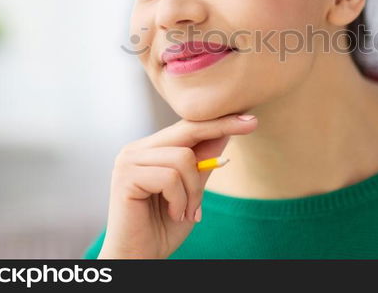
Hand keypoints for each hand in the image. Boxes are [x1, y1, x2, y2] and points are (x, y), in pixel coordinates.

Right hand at [97, 113, 257, 258]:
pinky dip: (180, 199)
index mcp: (149, 150)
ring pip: (183, 158)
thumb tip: (225, 133)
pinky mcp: (126, 176)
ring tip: (187, 211)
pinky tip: (174, 213)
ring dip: (194, 190)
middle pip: (187, 130)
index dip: (219, 122)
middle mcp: (136, 150)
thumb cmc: (163, 228)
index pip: (187, 127)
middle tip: (251, 125)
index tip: (250, 119)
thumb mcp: (192, 192)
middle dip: (221, 129)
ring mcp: (129, 161)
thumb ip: (203, 164)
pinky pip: (170, 177)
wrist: (139, 258)